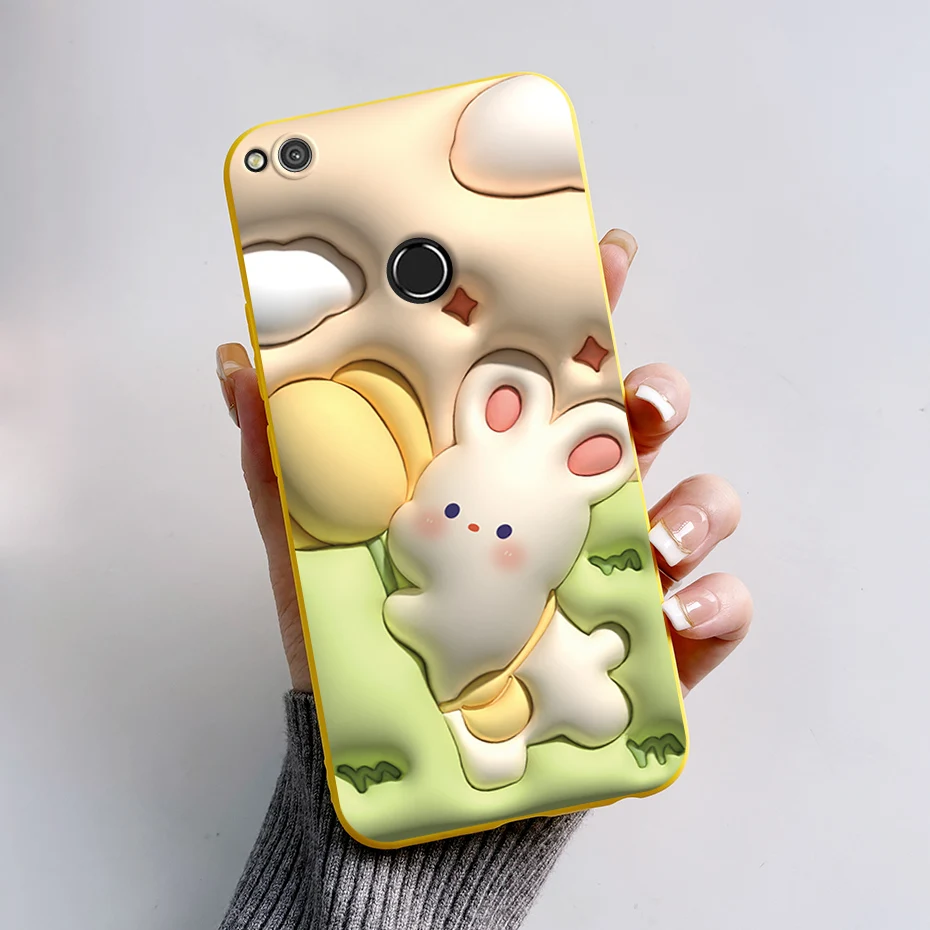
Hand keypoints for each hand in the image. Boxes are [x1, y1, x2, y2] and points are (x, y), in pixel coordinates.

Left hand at [216, 229, 751, 694]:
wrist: (403, 756)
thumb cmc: (363, 647)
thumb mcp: (309, 548)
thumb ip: (281, 457)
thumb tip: (235, 359)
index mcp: (496, 469)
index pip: (548, 377)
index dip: (585, 310)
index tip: (607, 257)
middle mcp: (564, 508)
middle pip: (636, 428)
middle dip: (656, 397)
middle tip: (639, 405)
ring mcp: (615, 573)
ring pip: (694, 506)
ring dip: (697, 502)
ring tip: (658, 532)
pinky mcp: (652, 646)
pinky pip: (715, 611)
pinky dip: (716, 602)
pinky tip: (680, 611)